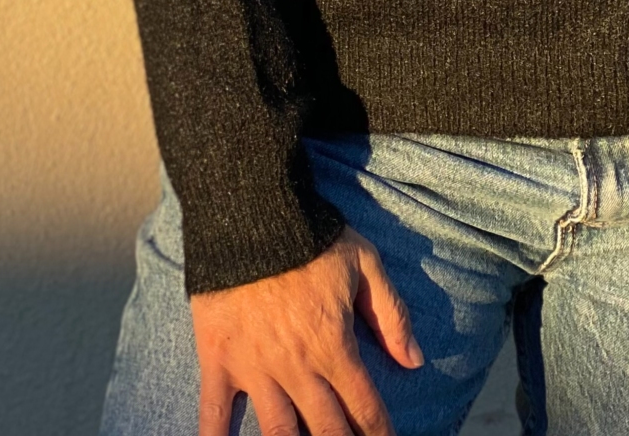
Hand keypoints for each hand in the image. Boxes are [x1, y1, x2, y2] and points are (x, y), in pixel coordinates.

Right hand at [192, 227, 423, 435]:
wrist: (251, 215)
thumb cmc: (313, 237)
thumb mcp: (366, 264)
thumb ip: (391, 314)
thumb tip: (414, 361)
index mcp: (334, 346)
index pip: (365, 407)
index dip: (380, 435)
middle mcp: (297, 368)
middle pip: (326, 430)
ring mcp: (255, 369)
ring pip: (277, 433)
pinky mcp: (219, 361)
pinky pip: (214, 415)